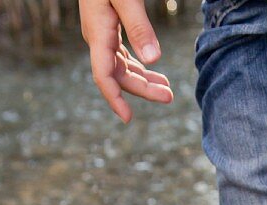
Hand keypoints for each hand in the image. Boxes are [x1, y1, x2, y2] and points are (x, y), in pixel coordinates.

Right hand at [79, 0, 172, 122]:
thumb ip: (139, 26)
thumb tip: (153, 59)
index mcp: (98, 32)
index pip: (104, 75)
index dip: (115, 99)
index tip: (128, 118)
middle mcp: (96, 36)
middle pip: (118, 74)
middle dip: (143, 89)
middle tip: (170, 97)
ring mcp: (101, 31)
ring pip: (121, 66)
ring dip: (143, 80)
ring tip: (167, 89)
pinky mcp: (107, 25)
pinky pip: (121, 54)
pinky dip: (138, 65)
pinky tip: (153, 71)